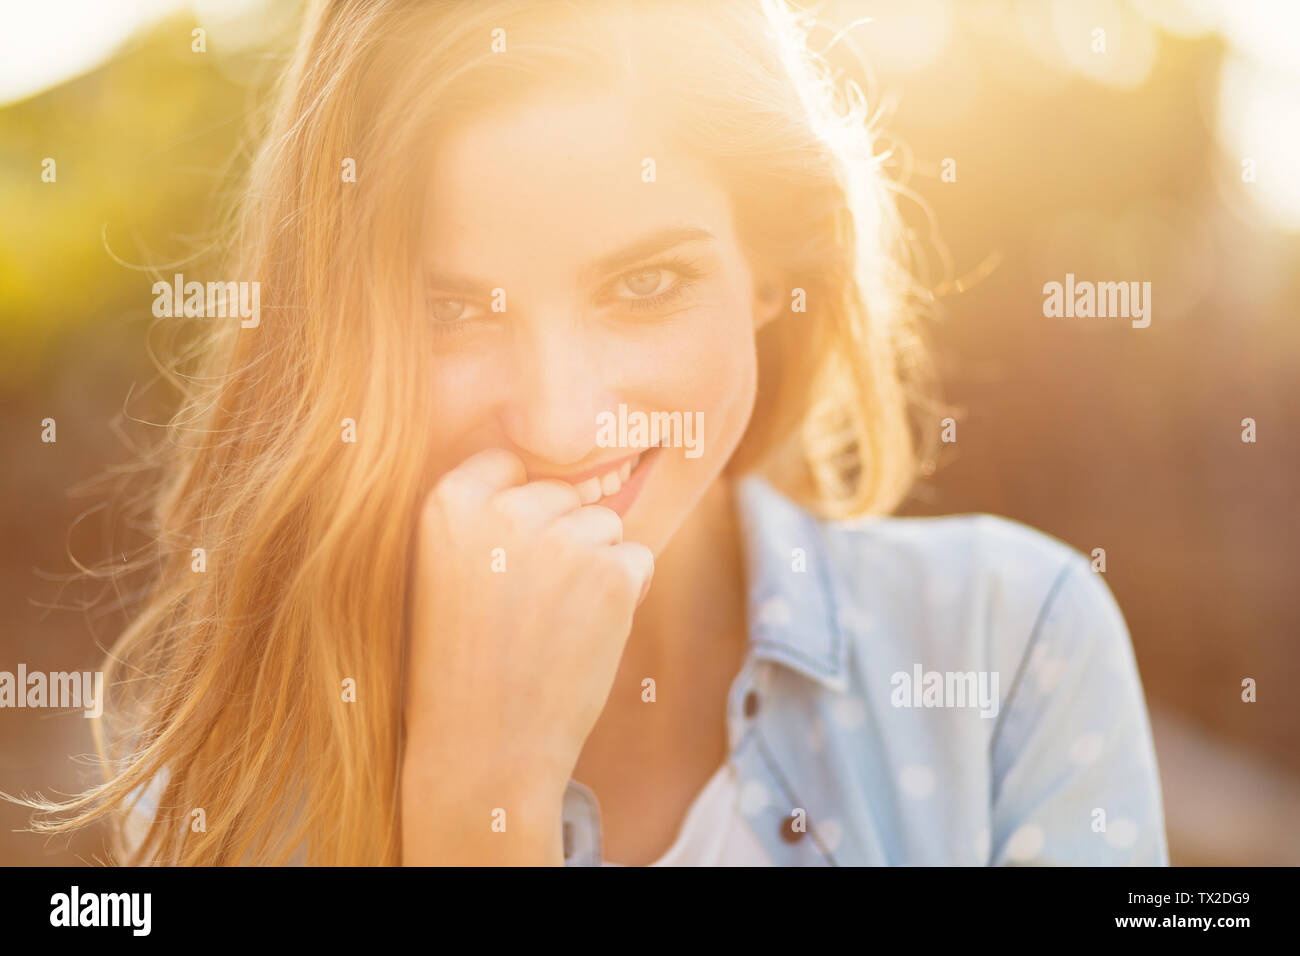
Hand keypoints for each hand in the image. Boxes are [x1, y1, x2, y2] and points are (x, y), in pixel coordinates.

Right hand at [400, 448, 653, 863]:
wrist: (482, 750)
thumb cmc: (460, 665)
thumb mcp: (442, 574)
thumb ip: (485, 521)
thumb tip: (558, 480)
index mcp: (448, 503)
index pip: (508, 465)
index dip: (520, 511)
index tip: (509, 558)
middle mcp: (503, 510)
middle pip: (563, 494)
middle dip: (560, 539)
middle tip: (530, 608)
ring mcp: (560, 539)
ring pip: (604, 525)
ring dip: (595, 567)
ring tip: (554, 626)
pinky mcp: (610, 573)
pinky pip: (637, 560)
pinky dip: (624, 596)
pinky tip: (585, 638)